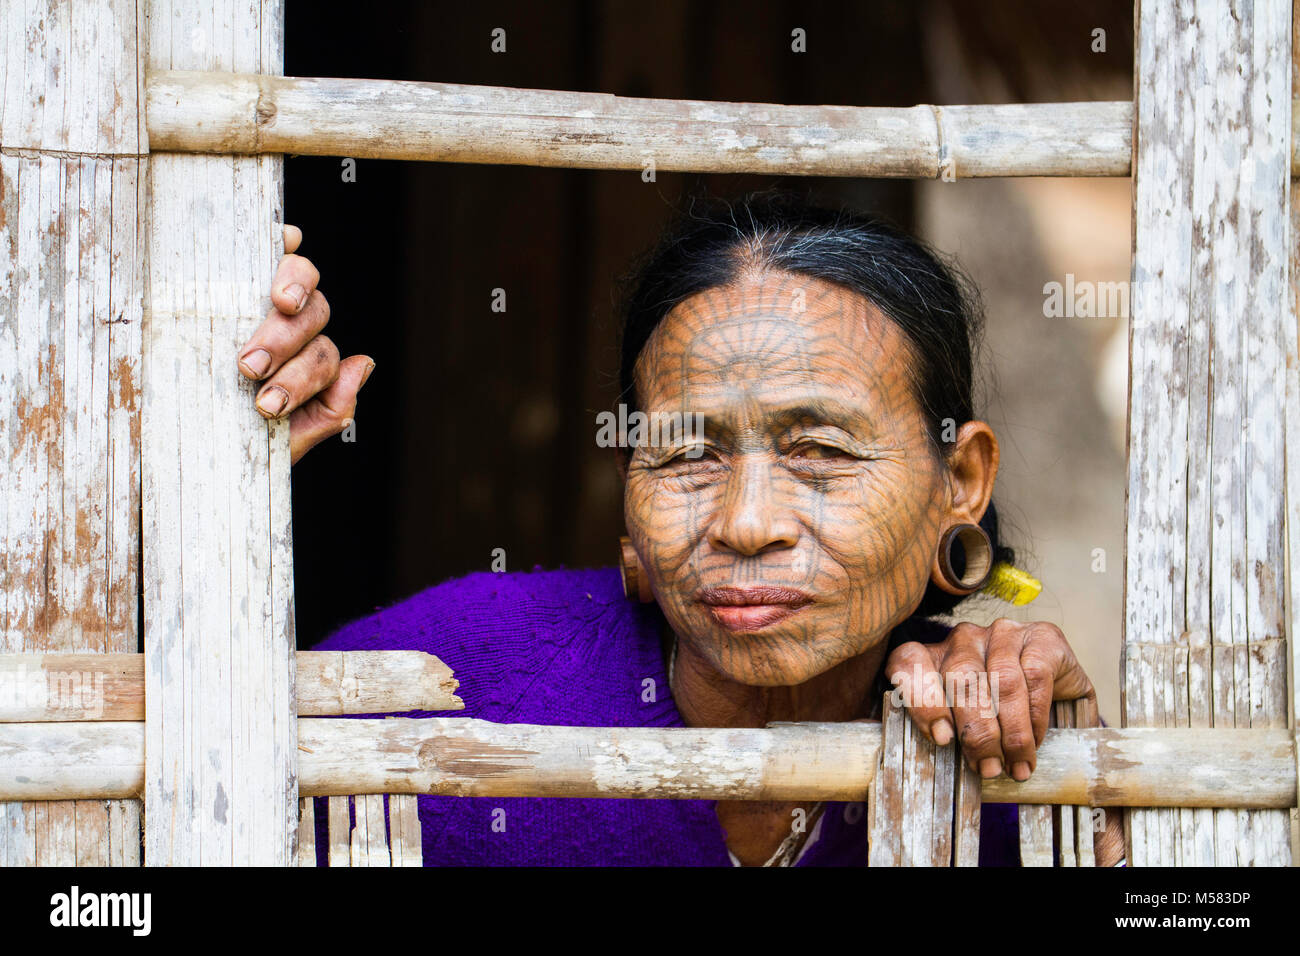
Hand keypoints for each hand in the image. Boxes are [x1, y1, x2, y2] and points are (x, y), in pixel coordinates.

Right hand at [238, 225, 374, 463]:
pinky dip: (286, 241)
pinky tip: (285, 240)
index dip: (304, 377)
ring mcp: (268, 296)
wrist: (176, 435)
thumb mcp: (283, 439)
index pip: (324, 357)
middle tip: (248, 368)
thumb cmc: (231, 435)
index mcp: (307, 362)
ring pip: (303, 278)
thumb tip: (365, 364)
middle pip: (315, 317)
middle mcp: (296, 326)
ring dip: (288, 294)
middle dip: (285, 344)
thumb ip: (330, 409)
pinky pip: (274, 246)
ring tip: (254, 318)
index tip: (267, 406)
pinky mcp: (239, 271)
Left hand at [886, 619, 1093, 780]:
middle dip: (976, 732)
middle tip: (988, 768)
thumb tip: (935, 766)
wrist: (1056, 687)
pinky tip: (1035, 740)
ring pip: (1002, 681)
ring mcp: (1000, 633)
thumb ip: (946, 732)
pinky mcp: (1039, 636)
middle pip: (961, 680)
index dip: (921, 700)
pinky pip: (1035, 676)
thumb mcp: (964, 721)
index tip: (941, 739)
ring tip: (1016, 765)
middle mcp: (962, 639)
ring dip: (1010, 731)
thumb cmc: (997, 712)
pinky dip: (1035, 716)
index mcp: (932, 656)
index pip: (908, 662)